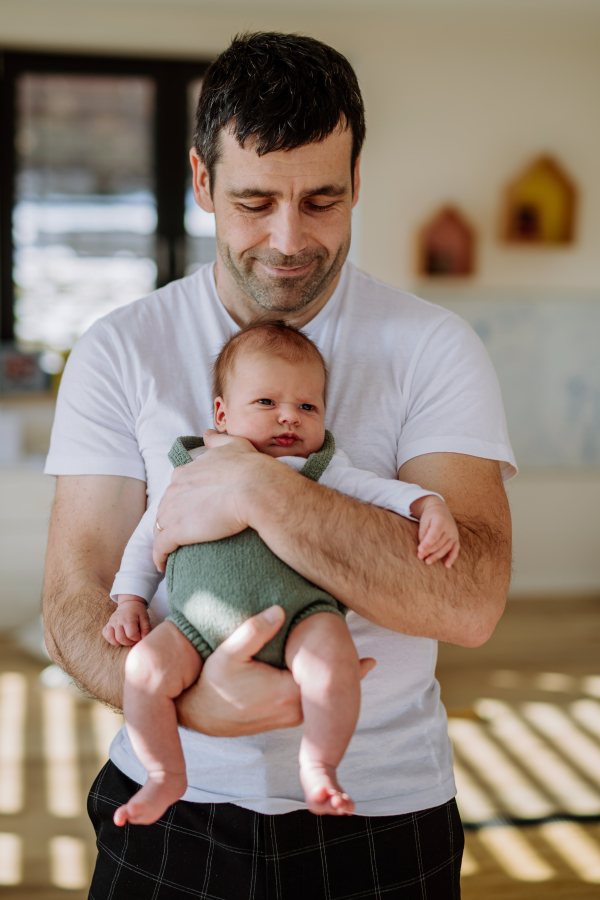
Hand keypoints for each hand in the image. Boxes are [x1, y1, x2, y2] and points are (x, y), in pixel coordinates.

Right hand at [102, 595, 150, 646]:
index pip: (131, 634)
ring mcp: (111, 623)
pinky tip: (118, 637)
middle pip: (121, 638)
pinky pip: (106, 635)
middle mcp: (118, 621)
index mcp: (128, 619)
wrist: (129, 604)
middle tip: (133, 639)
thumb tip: (144, 639)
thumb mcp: (145, 618)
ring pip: (112, 638)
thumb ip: (146, 629)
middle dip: (129, 642)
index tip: (139, 636)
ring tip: (126, 639)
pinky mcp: (107, 624)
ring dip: (120, 642)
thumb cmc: (138, 612)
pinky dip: (111, 639)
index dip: (137, 638)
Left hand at [153, 429, 264, 571]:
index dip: (182, 500)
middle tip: (183, 533)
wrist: (258, 490)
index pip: (176, 488)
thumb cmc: (251, 468)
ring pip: (161, 527)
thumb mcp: (234, 445)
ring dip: (164, 538)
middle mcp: (176, 488)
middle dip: (170, 520)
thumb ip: (217, 441)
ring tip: (172, 551)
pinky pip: (161, 547)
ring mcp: (174, 510)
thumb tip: (207, 435)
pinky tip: (163, 566)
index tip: (190, 510)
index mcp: (187, 471)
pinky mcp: (178, 531)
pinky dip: (159, 557)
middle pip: (166, 507)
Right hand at [176, 605, 376, 736]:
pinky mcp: (282, 719)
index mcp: (285, 692)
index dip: (347, 669)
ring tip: (356, 667)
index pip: (324, 681)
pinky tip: (327, 682)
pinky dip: (321, 694)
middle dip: (347, 677)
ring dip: (334, 687)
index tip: (369, 660)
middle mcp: (292, 710)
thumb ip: (253, 631)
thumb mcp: (228, 654)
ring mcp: (287, 718)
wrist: (198, 714)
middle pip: (327, 694)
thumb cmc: (213, 682)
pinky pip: (311, 706)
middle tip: (369, 662)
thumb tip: (279, 610)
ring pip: (320, 702)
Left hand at [410, 495, 459, 567]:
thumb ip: (423, 533)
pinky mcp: (456, 538)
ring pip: (446, 548)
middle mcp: (449, 528)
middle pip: (439, 543)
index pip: (433, 535)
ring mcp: (454, 534)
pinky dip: (452, 558)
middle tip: (420, 557)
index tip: (419, 551)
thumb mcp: (424, 521)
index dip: (426, 544)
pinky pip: (456, 549)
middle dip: (429, 551)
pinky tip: (447, 565)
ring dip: (437, 556)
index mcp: (440, 522)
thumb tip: (422, 548)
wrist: (440, 509)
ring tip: (427, 561)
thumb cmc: (429, 515)